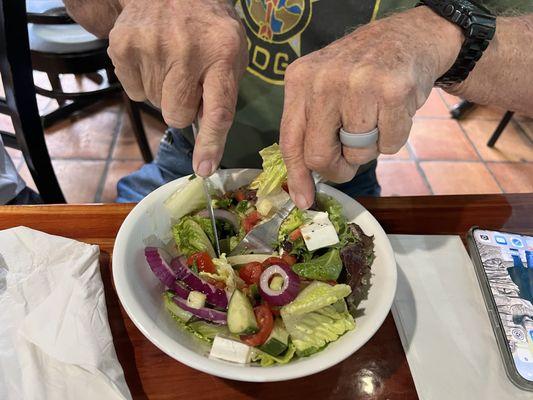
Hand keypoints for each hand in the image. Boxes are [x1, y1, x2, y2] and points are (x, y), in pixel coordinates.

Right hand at [108, 0, 247, 175]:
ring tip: (171, 63)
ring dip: (164, 94)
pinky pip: (134, 93)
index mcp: (222, 54)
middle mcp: (186, 51)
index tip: (203, 168)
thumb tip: (204, 137)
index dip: (210, 143)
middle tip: (187, 83)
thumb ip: (223, 90)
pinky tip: (153, 59)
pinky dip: (144, 83)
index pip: (218, 110)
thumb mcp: (231, 51)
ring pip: (155, 106)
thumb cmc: (207, 27)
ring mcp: (150, 48)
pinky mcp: (122, 47)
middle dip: (182, 109)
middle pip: (177, 115)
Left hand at [280, 6, 462, 208]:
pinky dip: (394, 138)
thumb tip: (305, 180)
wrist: (409, 37)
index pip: (290, 140)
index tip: (303, 200)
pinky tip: (394, 111)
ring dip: (369, 149)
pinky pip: (389, 145)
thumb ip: (310, 126)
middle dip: (337, 169)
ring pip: (358, 154)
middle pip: (319, 155)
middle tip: (349, 163)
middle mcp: (323, 80)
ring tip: (375, 119)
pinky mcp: (392, 92)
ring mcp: (358, 84)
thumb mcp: (323, 86)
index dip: (297, 176)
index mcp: (299, 80)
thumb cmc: (361, 72)